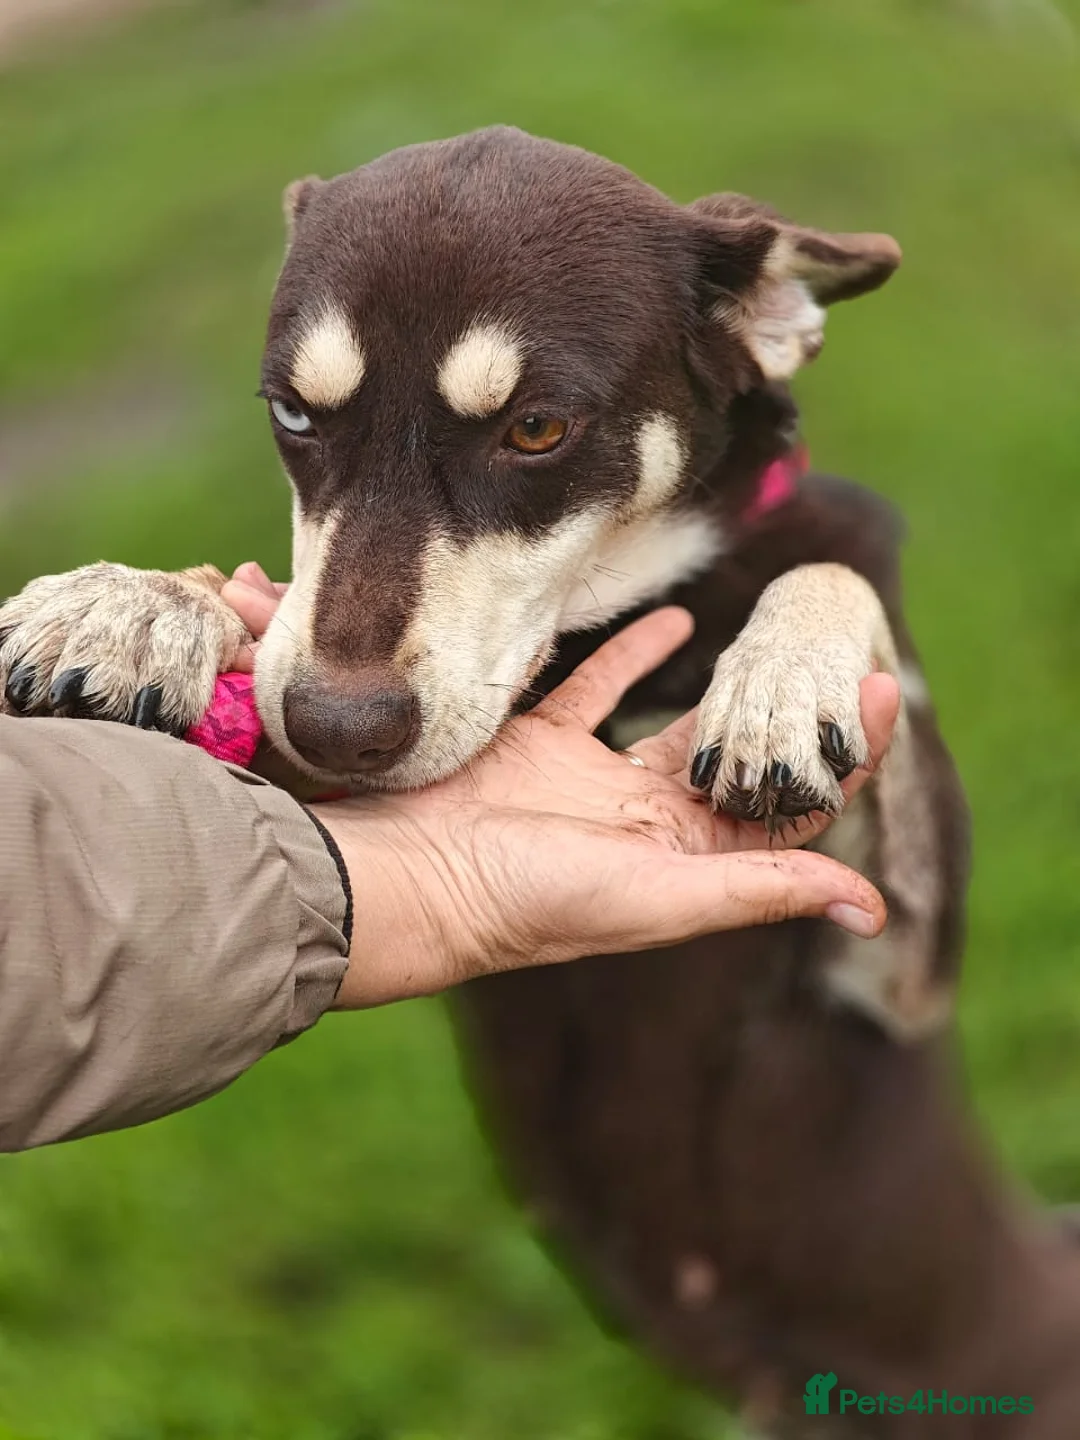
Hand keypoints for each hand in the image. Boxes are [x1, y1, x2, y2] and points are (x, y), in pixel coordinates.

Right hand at [222, 564, 897, 1006]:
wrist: (419, 879)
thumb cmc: (539, 904)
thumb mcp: (664, 896)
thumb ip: (762, 888)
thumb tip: (871, 909)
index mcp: (687, 860)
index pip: (786, 808)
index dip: (839, 759)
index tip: (884, 692)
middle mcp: (647, 822)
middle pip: (741, 761)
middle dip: (791, 714)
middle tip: (840, 652)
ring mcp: (594, 779)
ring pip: (674, 722)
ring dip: (722, 686)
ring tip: (768, 642)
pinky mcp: (543, 743)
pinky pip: (597, 687)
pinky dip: (634, 652)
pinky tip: (676, 617)